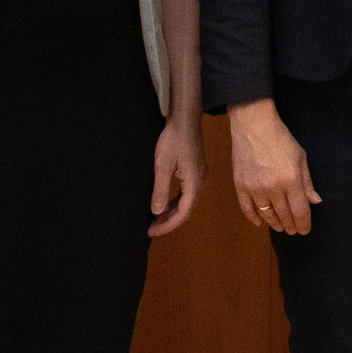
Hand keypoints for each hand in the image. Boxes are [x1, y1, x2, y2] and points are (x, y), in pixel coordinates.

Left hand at [146, 120, 203, 236]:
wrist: (185, 120)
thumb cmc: (174, 140)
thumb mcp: (162, 166)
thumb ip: (160, 190)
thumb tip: (156, 212)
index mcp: (194, 183)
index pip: (183, 213)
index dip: (168, 225)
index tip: (152, 232)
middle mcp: (201, 183)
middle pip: (186, 210)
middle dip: (168, 221)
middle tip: (150, 229)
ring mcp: (200, 177)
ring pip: (186, 202)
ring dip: (171, 212)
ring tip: (155, 220)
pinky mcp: (196, 172)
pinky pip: (186, 193)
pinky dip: (175, 202)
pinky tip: (164, 204)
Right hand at [227, 99, 320, 235]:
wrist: (254, 126)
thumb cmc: (280, 139)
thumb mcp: (301, 157)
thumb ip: (307, 182)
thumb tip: (315, 201)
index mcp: (291, 180)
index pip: (300, 211)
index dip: (304, 223)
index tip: (305, 230)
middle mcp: (273, 188)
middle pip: (284, 215)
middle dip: (291, 225)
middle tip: (294, 231)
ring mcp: (255, 188)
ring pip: (266, 215)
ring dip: (275, 224)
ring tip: (281, 227)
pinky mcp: (240, 186)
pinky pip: (247, 209)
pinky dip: (253, 218)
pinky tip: (260, 223)